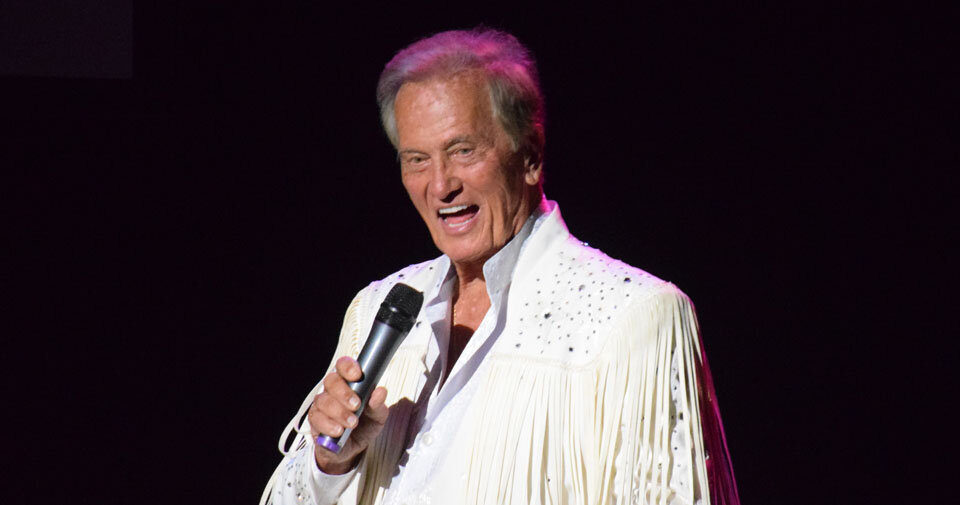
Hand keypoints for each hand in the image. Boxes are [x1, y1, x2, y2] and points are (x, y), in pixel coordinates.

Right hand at [308, 356, 388, 474]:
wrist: (352, 448)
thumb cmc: (364, 424)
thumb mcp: (377, 416)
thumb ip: (378, 404)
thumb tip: (381, 391)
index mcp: (348, 382)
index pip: (343, 366)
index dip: (348, 367)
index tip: (357, 375)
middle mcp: (332, 390)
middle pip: (331, 381)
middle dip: (344, 393)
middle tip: (356, 405)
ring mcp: (321, 404)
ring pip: (323, 401)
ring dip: (339, 412)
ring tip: (352, 423)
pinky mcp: (314, 421)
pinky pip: (316, 419)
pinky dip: (329, 425)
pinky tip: (339, 431)